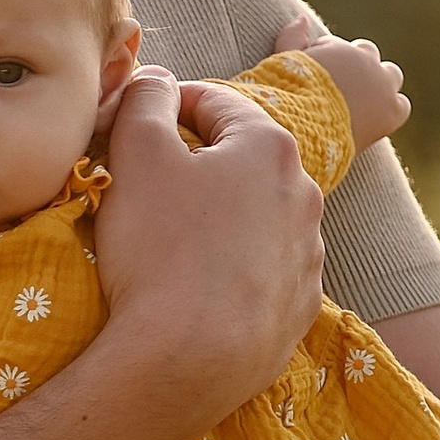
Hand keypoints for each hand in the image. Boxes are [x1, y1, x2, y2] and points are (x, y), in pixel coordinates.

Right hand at [92, 66, 324, 429]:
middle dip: (194, 161)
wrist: (188, 360)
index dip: (166, 103)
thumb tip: (155, 79)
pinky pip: (262, 268)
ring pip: (255, 214)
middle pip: (240, 158)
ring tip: (168, 239)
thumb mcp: (138, 154)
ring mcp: (307, 255)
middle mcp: (304, 195)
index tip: (131, 124)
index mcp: (269, 148)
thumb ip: (145, 99)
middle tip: (142, 182)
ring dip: (216, 214)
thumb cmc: (161, 247)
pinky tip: (196, 284)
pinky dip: (232, 264)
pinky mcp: (299, 307)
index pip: (215, 101)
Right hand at [277, 15, 409, 152]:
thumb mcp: (283, 63)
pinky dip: (391, 108)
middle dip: (356, 64)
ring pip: (391, 74)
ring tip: (359, 102)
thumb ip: (292, 37)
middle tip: (339, 87)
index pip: (336, 45)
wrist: (306, 132)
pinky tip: (372, 118)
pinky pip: (401, 105)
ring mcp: (383, 86)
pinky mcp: (393, 112)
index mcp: (340, 50)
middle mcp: (366, 62)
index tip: (313, 77)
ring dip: (379, 82)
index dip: (324, 59)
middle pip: (367, 52)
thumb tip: (301, 18)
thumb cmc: (288, 98)